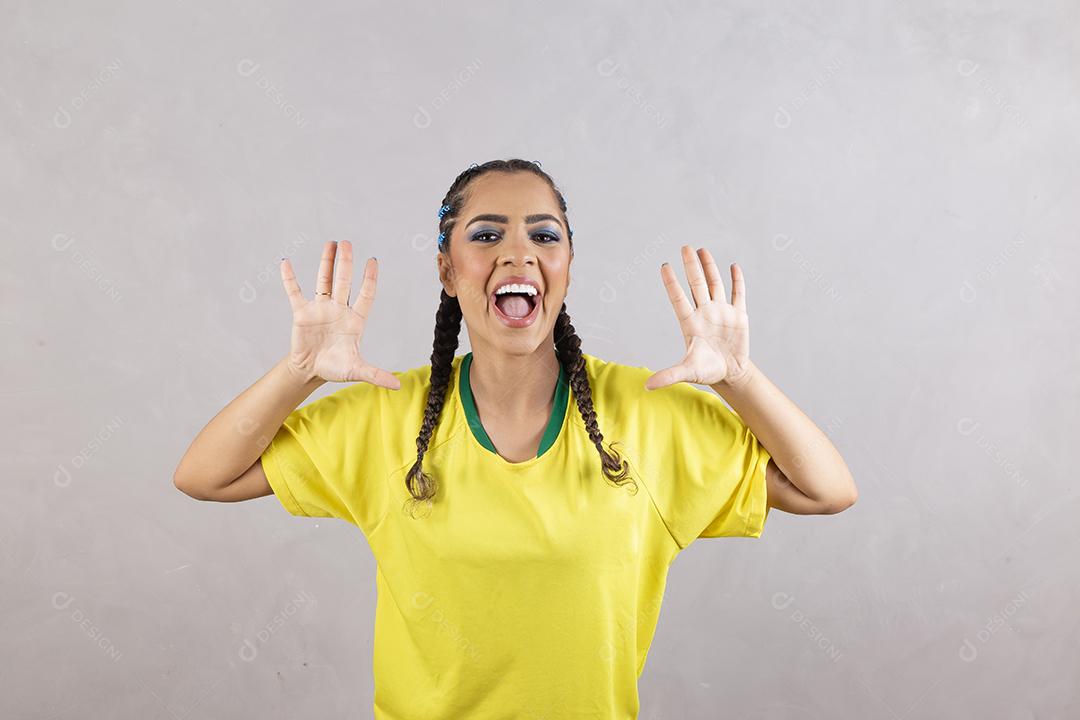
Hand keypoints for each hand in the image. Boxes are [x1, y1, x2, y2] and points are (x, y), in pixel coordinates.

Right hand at [279, 240, 400, 388]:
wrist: (311, 371)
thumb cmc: (336, 367)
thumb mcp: (356, 370)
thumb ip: (376, 374)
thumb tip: (398, 385)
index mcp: (355, 320)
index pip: (365, 294)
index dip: (369, 279)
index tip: (372, 261)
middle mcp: (339, 309)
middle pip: (344, 282)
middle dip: (346, 263)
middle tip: (347, 243)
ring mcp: (320, 309)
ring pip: (323, 281)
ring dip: (326, 263)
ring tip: (330, 243)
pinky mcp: (302, 313)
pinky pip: (295, 293)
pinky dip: (290, 279)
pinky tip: (286, 263)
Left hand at [645, 245, 751, 390]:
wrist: (730, 373)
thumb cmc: (706, 371)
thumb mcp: (688, 372)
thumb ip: (669, 375)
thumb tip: (647, 386)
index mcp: (690, 323)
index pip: (679, 298)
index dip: (672, 283)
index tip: (664, 266)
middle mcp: (704, 313)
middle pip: (696, 284)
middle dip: (691, 266)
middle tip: (685, 247)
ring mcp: (721, 312)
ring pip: (715, 284)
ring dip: (710, 267)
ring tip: (702, 250)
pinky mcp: (738, 316)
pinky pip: (738, 294)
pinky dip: (737, 281)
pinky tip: (733, 267)